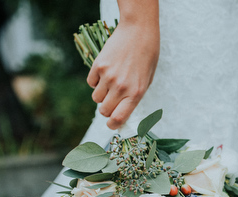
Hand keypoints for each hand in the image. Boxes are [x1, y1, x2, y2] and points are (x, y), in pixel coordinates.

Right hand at [87, 11, 159, 129]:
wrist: (139, 32)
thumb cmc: (147, 57)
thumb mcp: (146, 81)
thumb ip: (134, 97)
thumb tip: (120, 113)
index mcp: (136, 94)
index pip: (118, 118)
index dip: (113, 125)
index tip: (111, 124)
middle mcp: (121, 87)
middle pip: (104, 110)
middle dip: (106, 109)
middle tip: (111, 101)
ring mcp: (108, 76)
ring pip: (96, 98)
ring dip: (101, 95)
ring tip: (111, 83)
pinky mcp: (98, 65)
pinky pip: (91, 83)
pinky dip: (95, 81)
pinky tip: (105, 72)